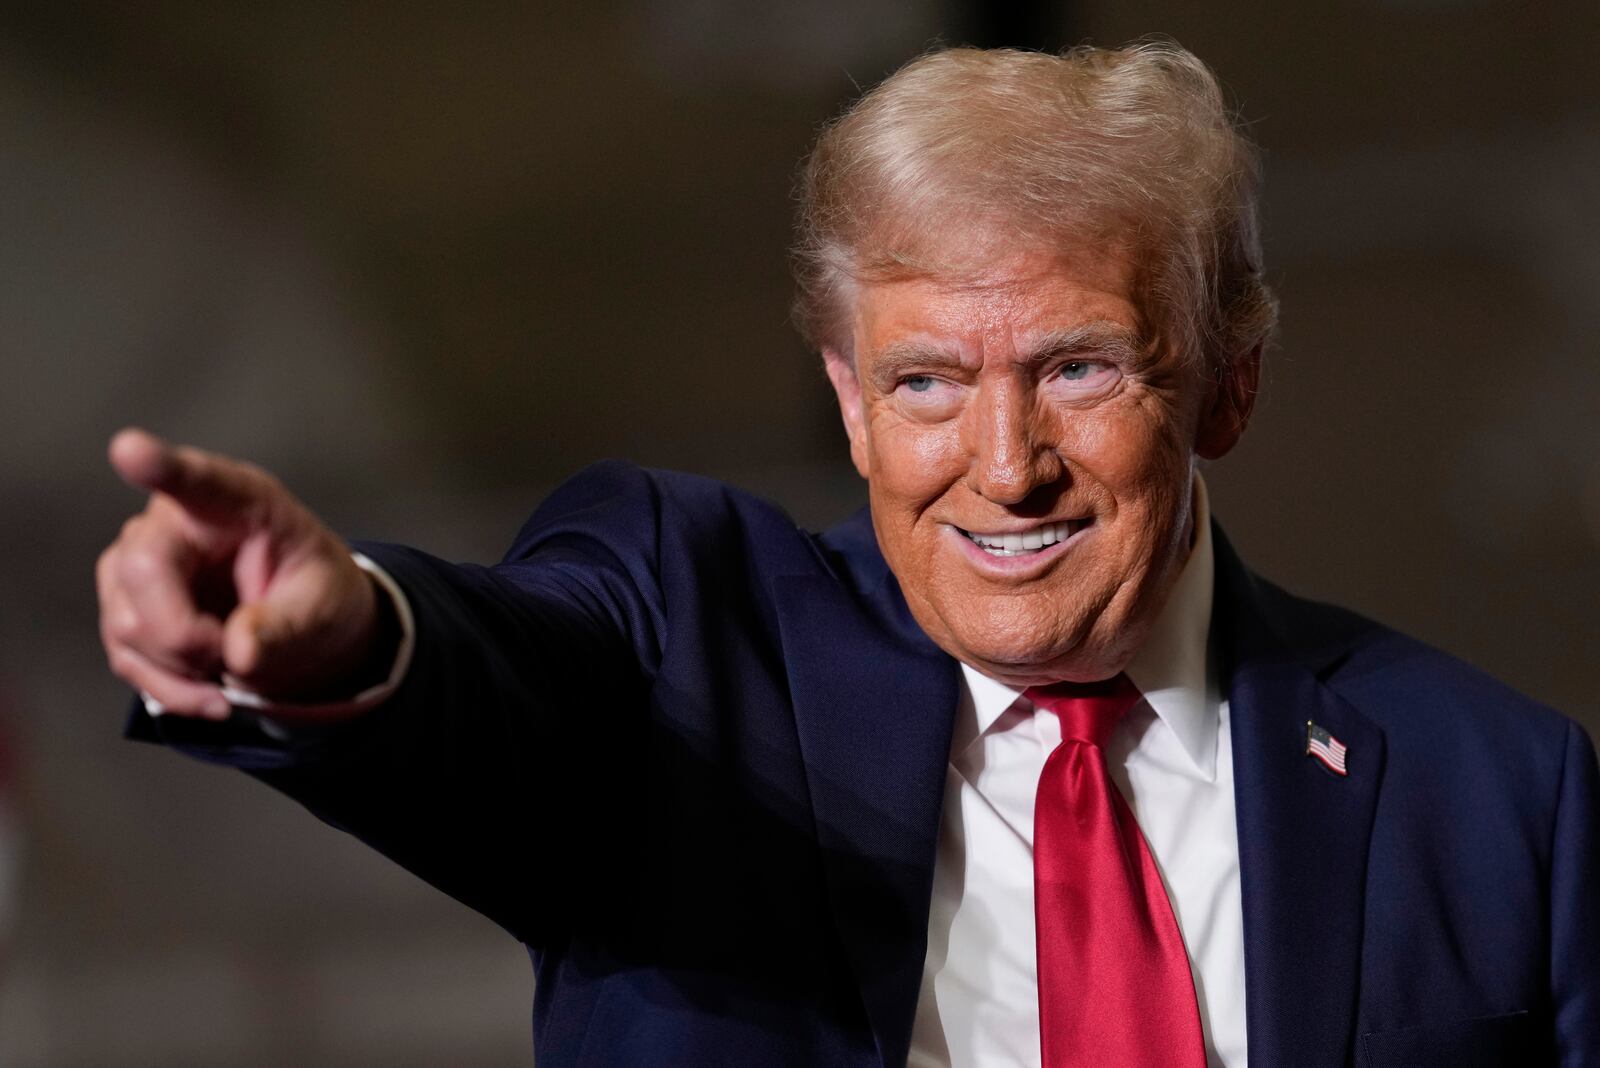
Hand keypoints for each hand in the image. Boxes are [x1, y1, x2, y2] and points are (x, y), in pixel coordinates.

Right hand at [97, 428, 381, 719]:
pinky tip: (211, 693)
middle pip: (144, 573)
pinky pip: (128, 659)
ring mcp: (137, 564)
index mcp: (237, 501)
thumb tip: (240, 654)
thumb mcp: (324, 607)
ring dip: (185, 670)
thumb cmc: (316, 594)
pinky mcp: (124, 608)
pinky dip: (173, 690)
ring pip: (129, 626)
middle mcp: (174, 522)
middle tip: (240, 656)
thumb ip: (288, 626)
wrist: (302, 624)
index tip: (131, 450)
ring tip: (236, 671)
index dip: (160, 466)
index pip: (196, 480)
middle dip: (189, 636)